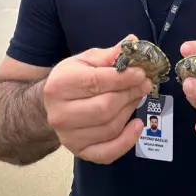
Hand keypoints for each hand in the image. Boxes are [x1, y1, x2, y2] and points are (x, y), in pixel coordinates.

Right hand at [43, 34, 151, 164]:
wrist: (50, 106)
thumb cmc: (72, 80)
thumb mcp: (85, 61)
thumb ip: (109, 55)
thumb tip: (134, 41)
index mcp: (60, 85)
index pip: (97, 82)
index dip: (124, 78)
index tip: (141, 73)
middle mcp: (60, 114)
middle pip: (105, 107)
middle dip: (130, 94)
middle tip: (145, 84)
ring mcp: (69, 136)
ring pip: (110, 127)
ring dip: (130, 111)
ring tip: (137, 97)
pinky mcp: (79, 152)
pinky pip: (107, 153)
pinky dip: (126, 141)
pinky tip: (137, 126)